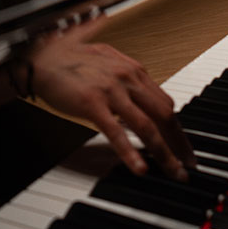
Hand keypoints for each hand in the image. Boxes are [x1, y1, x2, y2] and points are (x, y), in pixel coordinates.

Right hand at [28, 16, 195, 179]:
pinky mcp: (92, 103)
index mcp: (133, 69)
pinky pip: (117, 132)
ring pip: (148, 126)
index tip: (181, 145)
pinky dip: (131, 152)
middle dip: (179, 143)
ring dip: (165, 153)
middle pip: (165, 115)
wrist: (40, 55)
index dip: (177, 127)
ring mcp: (111, 91)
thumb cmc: (68, 57)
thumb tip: (141, 87)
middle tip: (186, 165)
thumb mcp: (105, 57)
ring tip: (173, 173)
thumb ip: (125, 73)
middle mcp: (128, 78)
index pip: (165, 103)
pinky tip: (140, 168)